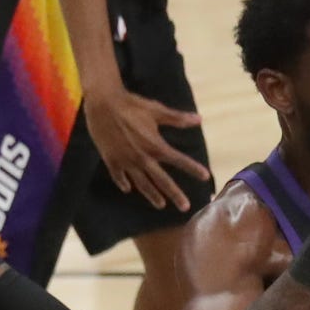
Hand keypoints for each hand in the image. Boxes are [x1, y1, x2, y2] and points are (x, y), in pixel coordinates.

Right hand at [84, 85, 210, 212]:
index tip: (206, 177)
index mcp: (155, 145)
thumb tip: (199, 119)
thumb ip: (178, 118)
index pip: (179, 160)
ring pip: (142, 183)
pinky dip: (123, 183)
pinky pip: (119, 176)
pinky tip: (128, 190)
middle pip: (162, 180)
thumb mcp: (156, 110)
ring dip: (152, 195)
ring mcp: (126, 161)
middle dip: (175, 194)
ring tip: (161, 205)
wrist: (102, 103)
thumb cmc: (131, 104)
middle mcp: (142, 158)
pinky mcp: (111, 160)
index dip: (193, 168)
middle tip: (185, 207)